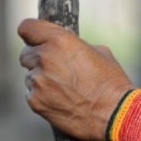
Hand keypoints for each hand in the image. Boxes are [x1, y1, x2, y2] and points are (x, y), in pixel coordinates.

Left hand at [19, 18, 132, 140]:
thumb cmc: (111, 82)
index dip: (32, 32)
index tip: (38, 37)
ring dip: (42, 78)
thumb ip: (75, 46)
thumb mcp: (100, 52)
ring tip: (65, 87)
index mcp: (60, 41)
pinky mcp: (35, 102)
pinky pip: (32, 93)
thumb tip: (65, 48)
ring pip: (30, 75)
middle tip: (56, 66)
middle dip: (38, 57)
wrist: (113, 114)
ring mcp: (38, 82)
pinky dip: (43, 95)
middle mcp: (44, 59)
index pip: (27, 27)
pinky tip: (63, 100)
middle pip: (26, 53)